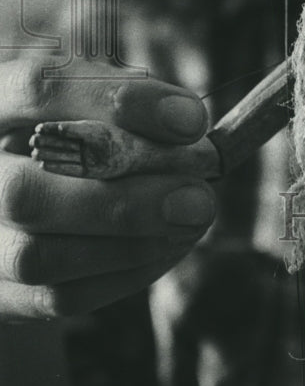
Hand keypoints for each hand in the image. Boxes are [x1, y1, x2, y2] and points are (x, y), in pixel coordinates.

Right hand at [0, 57, 215, 319]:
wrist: (33, 194)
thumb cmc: (73, 128)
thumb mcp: (91, 96)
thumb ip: (129, 103)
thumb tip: (187, 126)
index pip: (37, 88)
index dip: (117, 102)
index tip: (192, 121)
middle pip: (24, 195)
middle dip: (122, 202)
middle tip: (199, 198)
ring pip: (38, 258)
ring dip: (130, 244)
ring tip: (193, 217)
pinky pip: (58, 297)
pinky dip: (126, 273)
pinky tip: (170, 243)